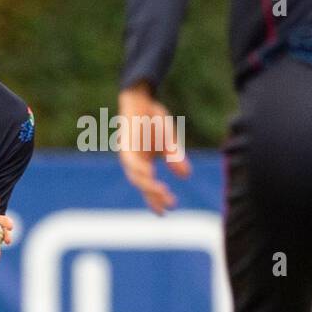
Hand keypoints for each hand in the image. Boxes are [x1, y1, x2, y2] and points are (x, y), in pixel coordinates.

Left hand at [116, 86, 190, 214]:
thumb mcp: (169, 140)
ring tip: (160, 190)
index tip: (164, 213)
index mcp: (143, 164)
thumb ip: (175, 157)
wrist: (140, 98)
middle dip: (154, 195)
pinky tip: (148, 173)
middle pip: (142, 184)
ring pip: (134, 175)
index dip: (155, 200)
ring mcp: (128, 153)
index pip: (148, 187)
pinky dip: (138, 168)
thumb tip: (186, 176)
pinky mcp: (125, 143)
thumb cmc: (153, 119)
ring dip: (146, 184)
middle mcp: (134, 162)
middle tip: (168, 204)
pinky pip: (129, 159)